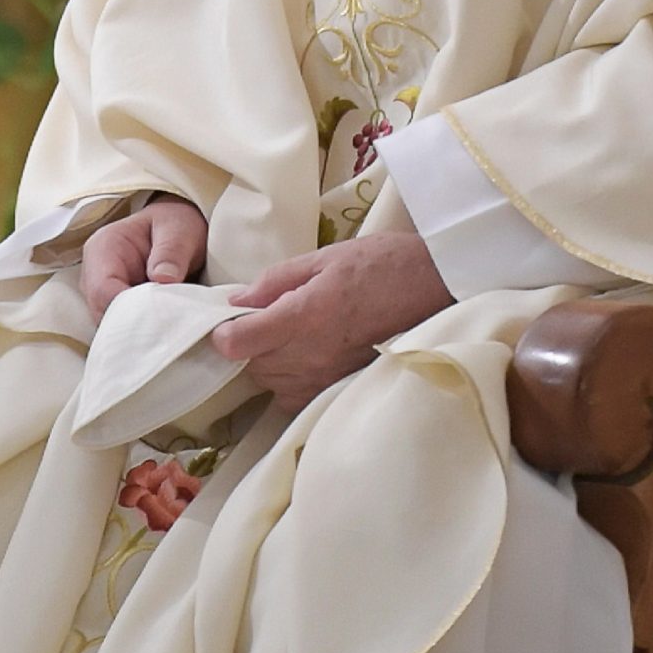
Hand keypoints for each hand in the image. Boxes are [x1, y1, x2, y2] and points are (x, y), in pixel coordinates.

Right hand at [80, 196, 207, 322]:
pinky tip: (162, 333)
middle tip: (168, 330)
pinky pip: (121, 330)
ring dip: (138, 332)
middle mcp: (94, 275)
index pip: (103, 290)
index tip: (160, 318)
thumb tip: (164, 279)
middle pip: (102, 314)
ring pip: (110, 326)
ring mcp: (101, 295)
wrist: (177, 232)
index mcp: (103, 248)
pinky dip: (141, 334)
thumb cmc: (175, 226)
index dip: (128, 310)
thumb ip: (172, 252)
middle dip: (133, 326)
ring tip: (168, 330)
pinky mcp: (114, 309)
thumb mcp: (180, 231)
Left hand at [210, 232, 451, 412]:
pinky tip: (302, 355)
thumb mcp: (322, 258)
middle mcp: (310, 354)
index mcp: (303, 316)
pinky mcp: (338, 387)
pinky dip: (288, 378)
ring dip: (268, 361)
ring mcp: (325, 376)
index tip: (228, 322)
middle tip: (263, 318)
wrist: (428, 286)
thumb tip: (236, 302)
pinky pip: (294, 395)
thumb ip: (274, 281)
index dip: (223, 334)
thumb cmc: (377, 263)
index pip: (239, 343)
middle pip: (252, 366)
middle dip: (248, 345)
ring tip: (286, 334)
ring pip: (271, 382)